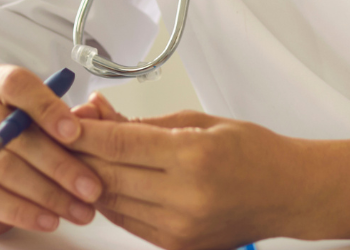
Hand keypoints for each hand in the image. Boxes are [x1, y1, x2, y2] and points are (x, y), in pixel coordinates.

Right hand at [0, 64, 105, 235]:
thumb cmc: (19, 136)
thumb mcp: (42, 120)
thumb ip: (66, 119)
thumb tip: (91, 119)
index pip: (16, 84)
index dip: (47, 107)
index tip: (75, 132)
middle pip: (15, 133)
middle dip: (61, 165)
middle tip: (91, 188)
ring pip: (4, 168)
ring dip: (48, 194)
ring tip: (78, 210)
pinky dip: (21, 211)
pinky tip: (48, 219)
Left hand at [69, 109, 298, 249]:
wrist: (288, 194)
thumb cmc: (255, 153)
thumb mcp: (202, 122)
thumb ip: (147, 124)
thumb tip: (100, 114)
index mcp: (193, 157)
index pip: (120, 145)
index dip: (84, 132)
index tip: (62, 120)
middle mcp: (184, 197)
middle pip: (108, 175)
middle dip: (78, 154)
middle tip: (61, 135)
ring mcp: (178, 227)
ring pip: (112, 202)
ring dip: (89, 178)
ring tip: (78, 156)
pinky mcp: (176, 245)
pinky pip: (127, 221)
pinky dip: (111, 200)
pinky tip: (104, 181)